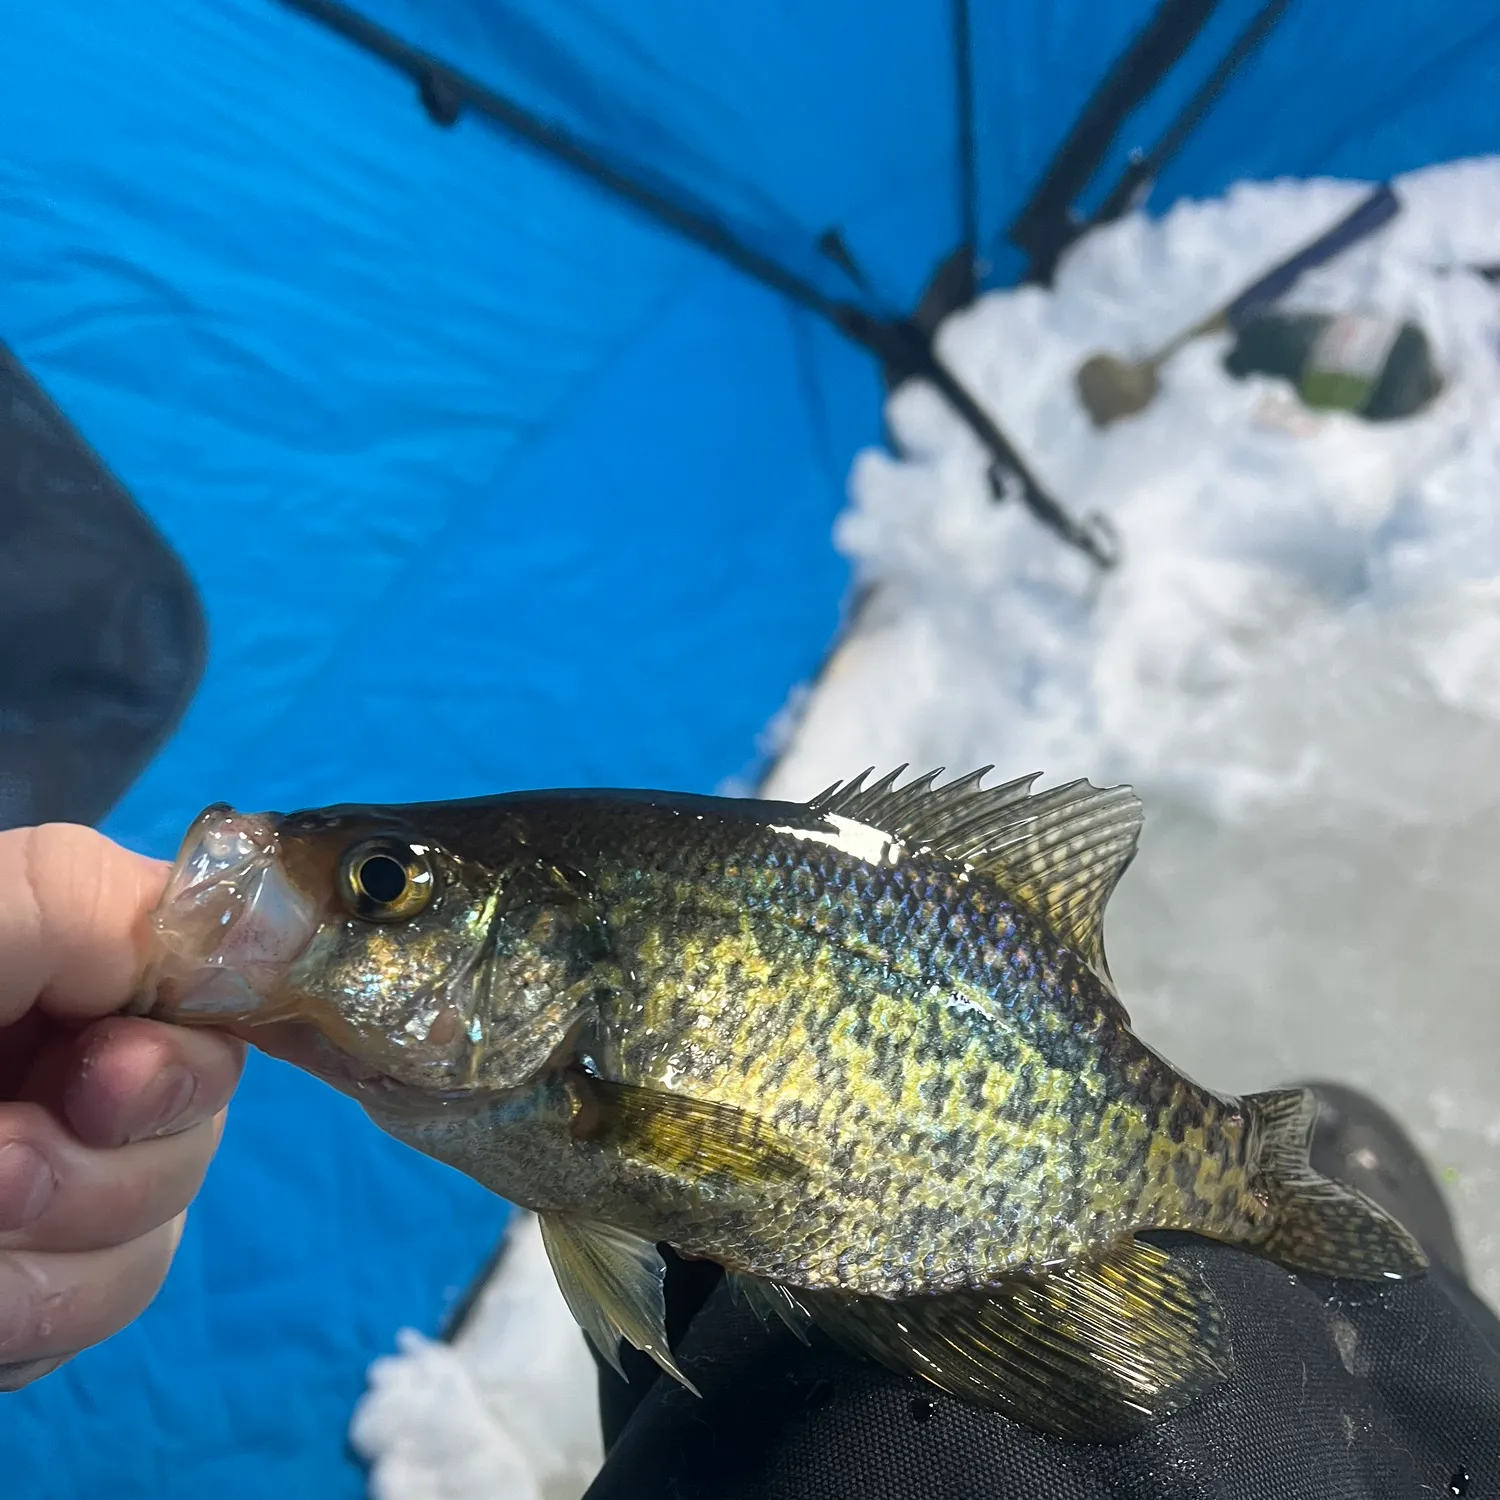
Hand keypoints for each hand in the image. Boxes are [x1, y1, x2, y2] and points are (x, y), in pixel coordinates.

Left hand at [0, 825, 243, 1390]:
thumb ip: (92, 903)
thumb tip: (266, 927)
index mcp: (56, 973)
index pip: (214, 1014)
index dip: (183, 1063)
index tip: (96, 1085)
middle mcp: (58, 1073)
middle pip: (194, 1138)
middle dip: (100, 1174)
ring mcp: (34, 1188)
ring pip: (146, 1245)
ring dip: (50, 1268)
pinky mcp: (8, 1286)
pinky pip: (78, 1320)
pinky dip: (20, 1325)